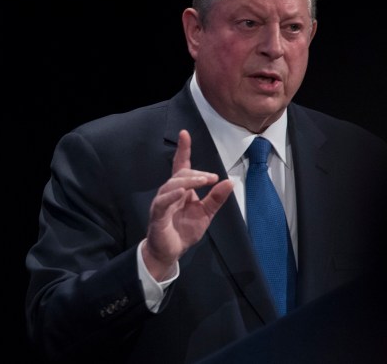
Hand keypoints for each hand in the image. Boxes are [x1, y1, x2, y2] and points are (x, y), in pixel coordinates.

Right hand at [142, 129, 233, 280]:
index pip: (181, 166)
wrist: (170, 252)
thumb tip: (229, 181)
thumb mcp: (206, 214)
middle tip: (212, 178)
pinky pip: (163, 201)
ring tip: (204, 181)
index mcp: (181, 190)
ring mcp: (162, 203)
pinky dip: (172, 195)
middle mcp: (170, 193)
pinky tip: (183, 192)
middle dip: (196, 173)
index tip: (185, 133)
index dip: (183, 150)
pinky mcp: (157, 215)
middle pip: (180, 174)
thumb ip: (216, 198)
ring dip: (188, 180)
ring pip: (172, 184)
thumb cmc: (184, 231)